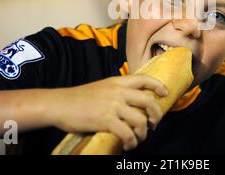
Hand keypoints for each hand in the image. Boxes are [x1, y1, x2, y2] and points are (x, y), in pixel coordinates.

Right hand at [46, 75, 167, 149]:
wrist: (59, 104)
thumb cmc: (78, 98)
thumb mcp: (101, 87)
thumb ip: (116, 91)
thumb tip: (131, 102)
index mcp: (117, 81)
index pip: (144, 79)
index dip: (158, 85)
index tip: (165, 93)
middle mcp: (118, 91)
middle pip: (148, 101)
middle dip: (156, 115)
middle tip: (154, 124)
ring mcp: (113, 105)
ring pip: (141, 120)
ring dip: (143, 133)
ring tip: (139, 138)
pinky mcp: (106, 120)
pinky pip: (128, 133)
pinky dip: (132, 142)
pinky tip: (129, 145)